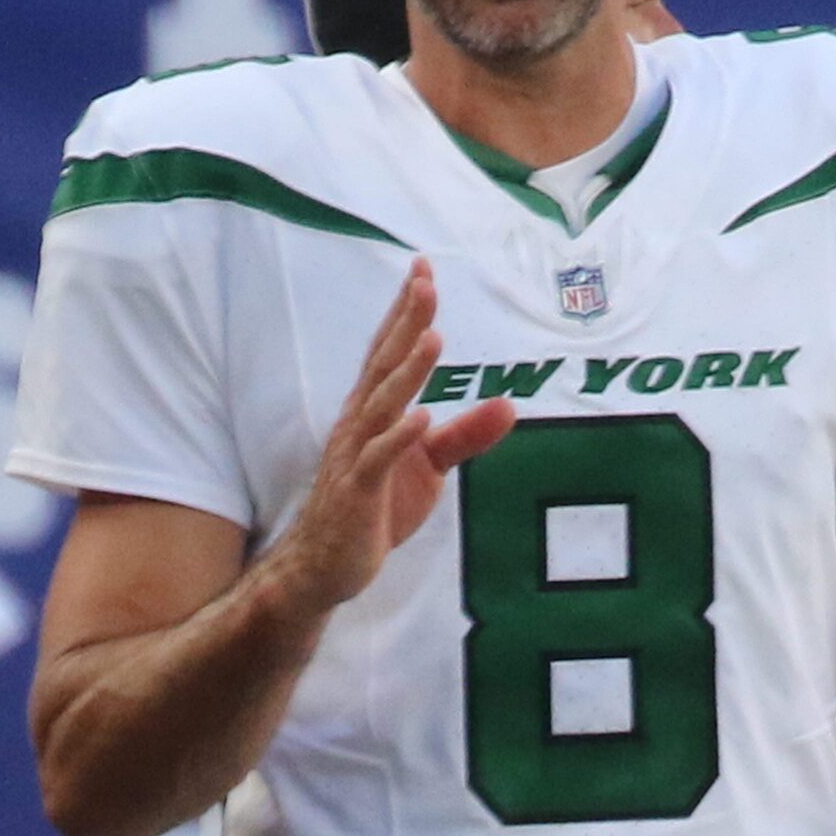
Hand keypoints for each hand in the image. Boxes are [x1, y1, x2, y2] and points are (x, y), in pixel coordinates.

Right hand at [274, 258, 514, 612]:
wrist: (326, 566)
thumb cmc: (375, 509)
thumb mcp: (431, 468)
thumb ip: (467, 435)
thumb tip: (510, 405)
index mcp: (374, 413)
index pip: (389, 353)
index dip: (405, 312)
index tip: (423, 269)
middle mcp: (360, 425)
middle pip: (384, 364)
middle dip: (405, 322)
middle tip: (424, 279)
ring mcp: (356, 456)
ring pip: (382, 405)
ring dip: (407, 371)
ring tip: (433, 336)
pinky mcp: (359, 492)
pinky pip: (378, 459)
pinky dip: (399, 437)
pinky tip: (421, 417)